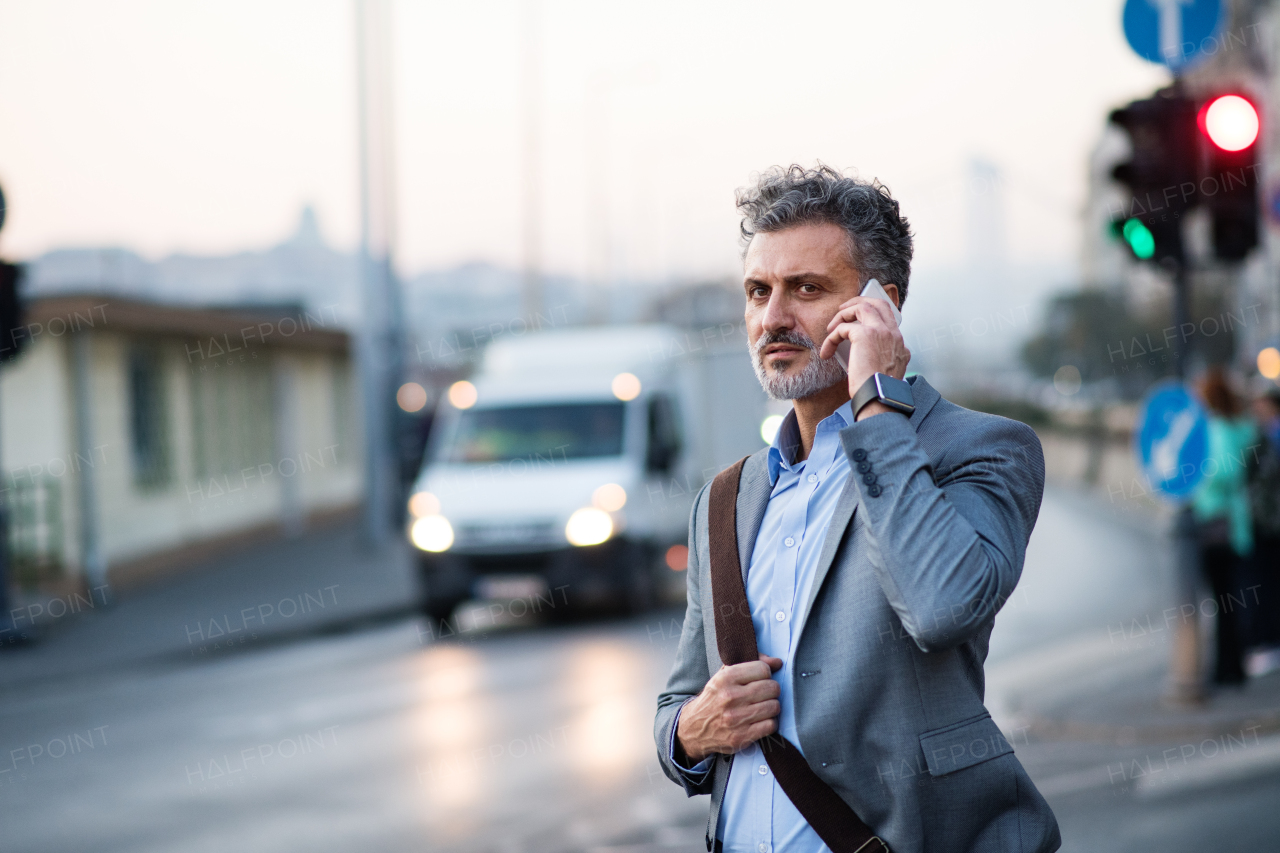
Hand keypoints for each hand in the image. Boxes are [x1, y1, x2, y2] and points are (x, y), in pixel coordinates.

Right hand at [676, 655, 782, 762]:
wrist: (695, 728)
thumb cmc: (715, 698)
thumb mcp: (725, 675)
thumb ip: (751, 663)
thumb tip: (777, 662)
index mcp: (726, 678)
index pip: (763, 669)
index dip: (766, 674)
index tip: (761, 679)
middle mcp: (730, 697)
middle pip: (772, 688)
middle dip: (771, 690)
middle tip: (764, 694)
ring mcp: (736, 718)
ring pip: (774, 706)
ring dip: (771, 707)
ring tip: (762, 707)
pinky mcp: (741, 736)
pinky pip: (771, 725)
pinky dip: (769, 723)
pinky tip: (760, 721)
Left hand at [818, 296, 909, 418]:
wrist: (879, 398)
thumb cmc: (879, 391)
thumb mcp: (887, 372)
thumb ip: (884, 358)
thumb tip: (868, 356)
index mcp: (899, 343)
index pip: (889, 318)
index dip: (872, 315)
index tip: (857, 321)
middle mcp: (893, 334)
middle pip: (879, 304)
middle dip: (859, 302)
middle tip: (843, 310)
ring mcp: (881, 331)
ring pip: (862, 307)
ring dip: (843, 315)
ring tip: (831, 328)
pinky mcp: (865, 335)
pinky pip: (843, 327)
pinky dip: (832, 338)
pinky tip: (826, 352)